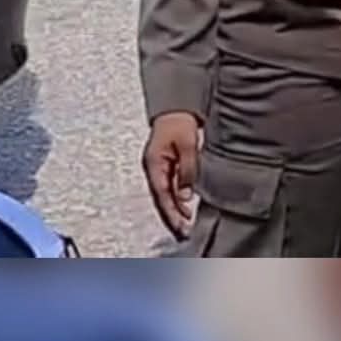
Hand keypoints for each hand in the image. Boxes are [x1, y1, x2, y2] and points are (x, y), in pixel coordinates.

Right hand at [142, 111, 201, 239]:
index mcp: (153, 165)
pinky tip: (184, 206)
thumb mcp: (187, 144)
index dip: (171, 212)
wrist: (176, 108)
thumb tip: (185, 195)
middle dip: (172, 216)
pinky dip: (176, 197)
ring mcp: (158, 168)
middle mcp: (153, 169)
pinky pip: (169, 186)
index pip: (162, 195)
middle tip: (183, 233)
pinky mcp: (165, 165)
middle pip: (161, 199)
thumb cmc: (179, 122)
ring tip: (185, 224)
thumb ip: (187, 169)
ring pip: (165, 194)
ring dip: (175, 209)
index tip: (181, 226)